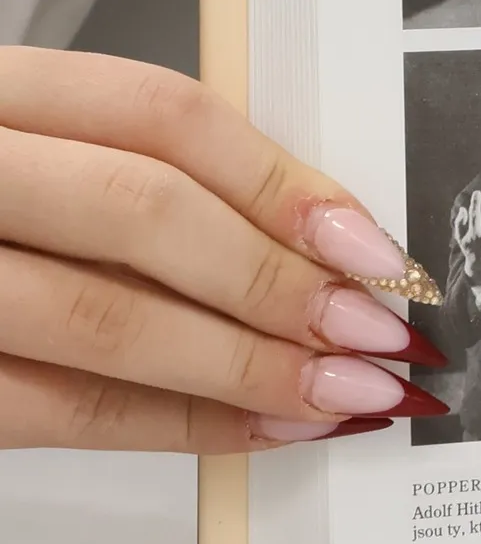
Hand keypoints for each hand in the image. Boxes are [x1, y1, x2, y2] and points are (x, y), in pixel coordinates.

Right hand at [0, 51, 437, 451]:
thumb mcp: (26, 149)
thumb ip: (130, 170)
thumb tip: (311, 236)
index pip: (157, 113)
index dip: (281, 183)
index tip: (376, 249)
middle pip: (142, 213)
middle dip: (279, 283)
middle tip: (382, 334)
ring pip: (99, 321)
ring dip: (244, 366)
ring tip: (347, 396)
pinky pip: (51, 410)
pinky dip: (172, 425)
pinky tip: (260, 431)